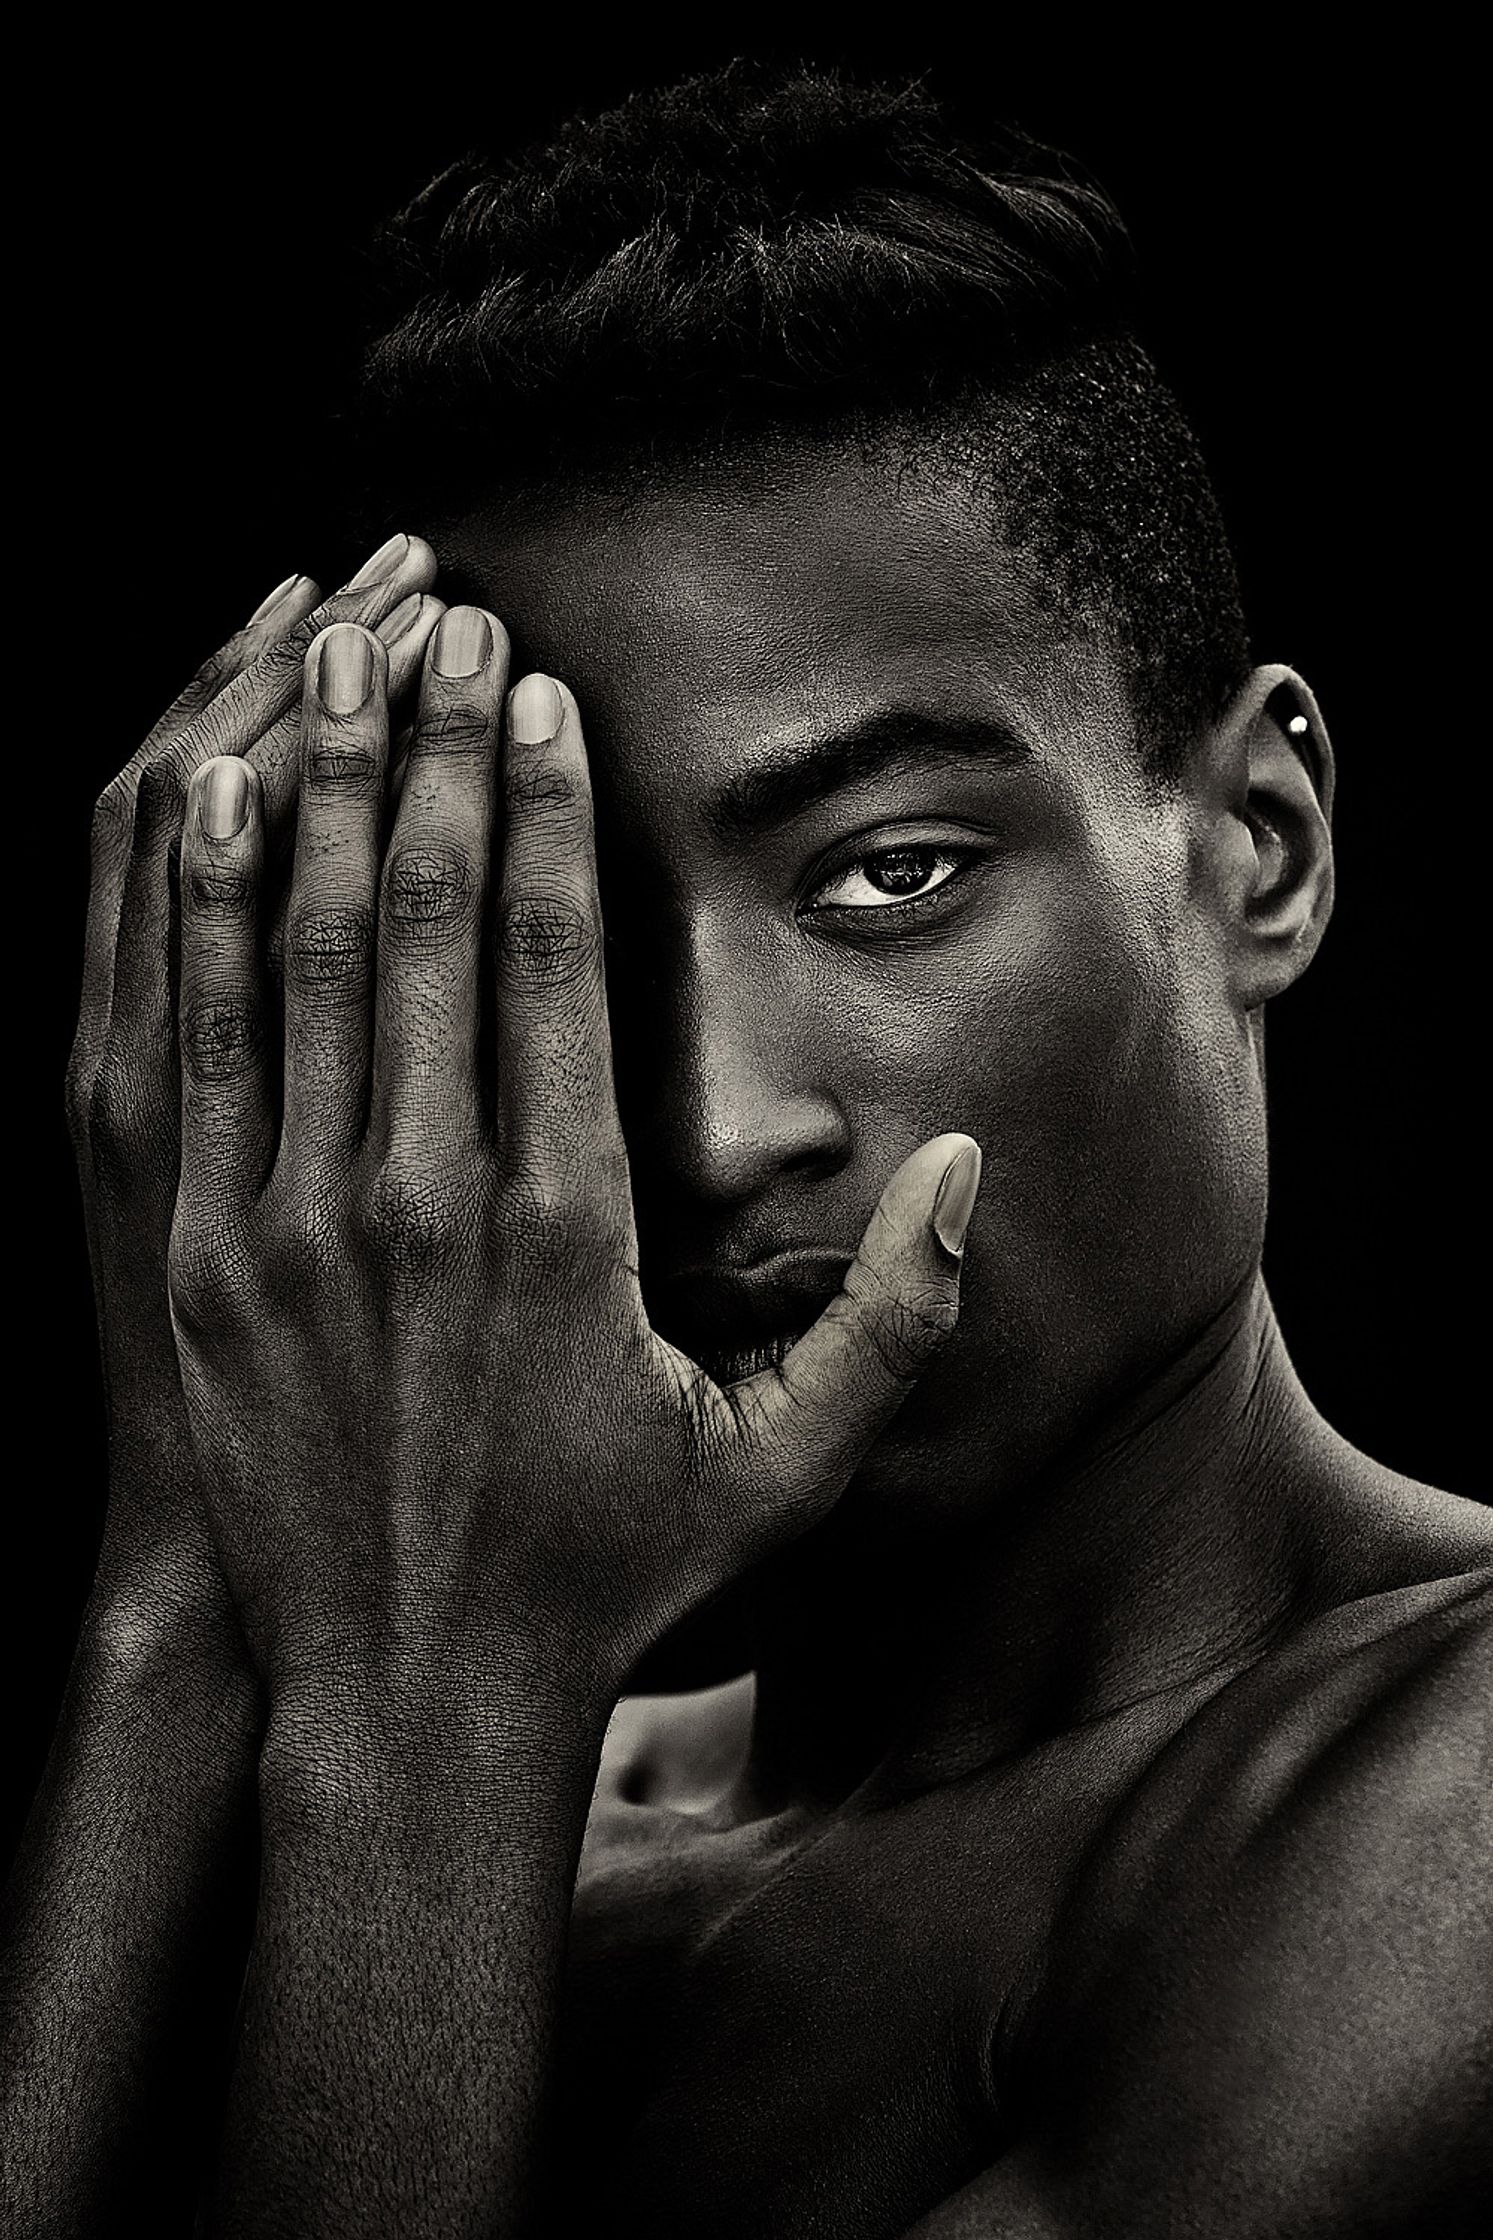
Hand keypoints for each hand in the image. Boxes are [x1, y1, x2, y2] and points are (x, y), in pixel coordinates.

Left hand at [167, 609, 981, 1702]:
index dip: (539, 804)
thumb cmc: (607, 1576)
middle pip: (421, 915)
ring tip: (331, 650)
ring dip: (318, 785)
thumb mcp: (786, 1466)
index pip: (545, 960)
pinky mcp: (205, 1260)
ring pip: (300, 950)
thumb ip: (893, 1317)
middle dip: (427, 743)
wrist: (409, 1699)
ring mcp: (295, 1225)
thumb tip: (961, 1164)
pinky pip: (200, 1040)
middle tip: (436, 610)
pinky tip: (214, 795)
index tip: (536, 688)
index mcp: (565, 1228)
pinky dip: (205, 906)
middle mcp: (424, 1201)